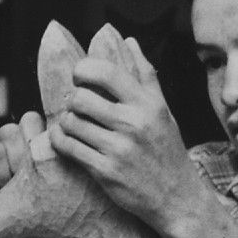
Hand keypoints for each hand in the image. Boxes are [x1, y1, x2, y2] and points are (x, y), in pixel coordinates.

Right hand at [0, 111, 45, 237]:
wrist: (1, 236)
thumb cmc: (25, 208)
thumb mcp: (43, 181)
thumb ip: (46, 157)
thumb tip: (56, 140)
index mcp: (20, 137)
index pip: (29, 120)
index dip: (35, 144)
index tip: (38, 170)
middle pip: (10, 133)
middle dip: (20, 164)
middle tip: (20, 186)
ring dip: (3, 179)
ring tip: (4, 195)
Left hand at [46, 35, 206, 236]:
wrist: (176, 197)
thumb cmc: (166, 150)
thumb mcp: (162, 110)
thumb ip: (144, 76)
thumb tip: (129, 41)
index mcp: (148, 104)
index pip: (106, 72)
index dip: (83, 70)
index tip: (80, 78)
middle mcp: (134, 123)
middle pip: (80, 97)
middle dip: (71, 100)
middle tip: (75, 108)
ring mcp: (119, 148)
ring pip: (70, 122)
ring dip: (64, 123)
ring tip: (72, 126)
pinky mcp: (105, 171)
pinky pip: (68, 147)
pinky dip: (61, 141)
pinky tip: (67, 141)